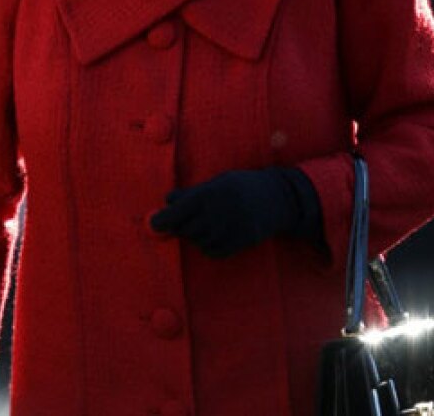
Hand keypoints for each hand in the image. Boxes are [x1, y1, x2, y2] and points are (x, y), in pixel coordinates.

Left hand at [150, 168, 304, 258]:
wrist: (279, 198)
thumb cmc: (243, 186)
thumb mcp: (218, 181)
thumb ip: (192, 193)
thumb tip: (167, 201)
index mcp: (209, 194)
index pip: (176, 212)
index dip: (161, 220)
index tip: (154, 224)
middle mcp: (216, 213)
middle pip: (184, 228)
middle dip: (181, 225)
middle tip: (186, 219)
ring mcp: (228, 230)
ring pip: (197, 240)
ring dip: (196, 234)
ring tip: (209, 223)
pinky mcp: (238, 243)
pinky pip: (212, 251)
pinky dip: (209, 246)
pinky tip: (216, 235)